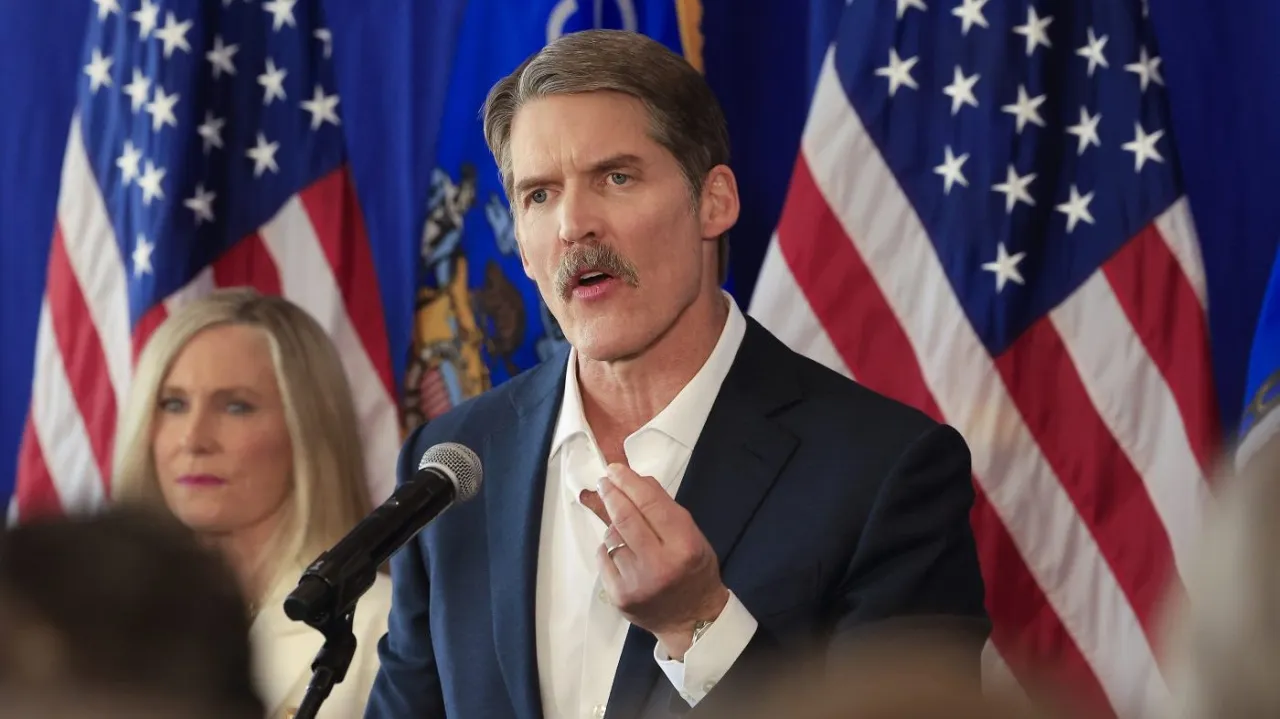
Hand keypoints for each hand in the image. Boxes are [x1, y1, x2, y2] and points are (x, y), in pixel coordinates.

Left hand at [591, 463, 728, 659]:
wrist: (691, 620)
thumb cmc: (694, 570)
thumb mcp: (692, 535)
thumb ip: (665, 508)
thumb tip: (635, 480)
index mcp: (684, 546)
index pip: (651, 505)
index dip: (630, 483)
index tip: (615, 469)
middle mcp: (659, 565)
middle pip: (626, 518)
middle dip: (612, 494)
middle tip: (605, 481)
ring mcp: (636, 582)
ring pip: (612, 537)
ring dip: (614, 524)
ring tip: (624, 527)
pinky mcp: (619, 596)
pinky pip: (604, 557)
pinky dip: (610, 547)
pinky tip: (621, 550)